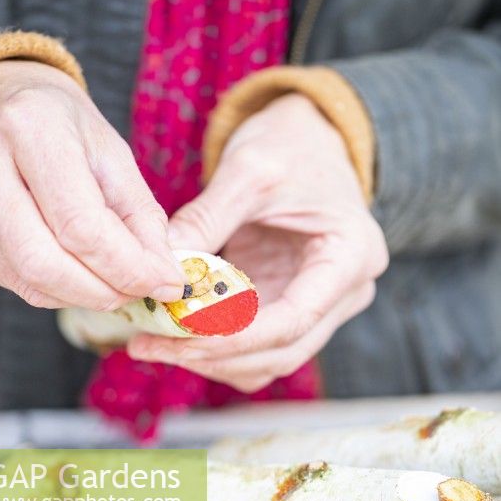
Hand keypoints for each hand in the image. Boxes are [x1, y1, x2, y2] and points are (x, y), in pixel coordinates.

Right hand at [0, 60, 183, 308]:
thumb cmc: (60, 123)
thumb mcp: (111, 153)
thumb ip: (140, 216)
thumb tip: (163, 276)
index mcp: (27, 128)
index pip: (81, 225)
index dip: (129, 267)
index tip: (167, 282)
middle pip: (46, 264)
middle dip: (106, 291)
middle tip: (142, 291)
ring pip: (30, 281)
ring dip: (85, 295)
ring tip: (118, 282)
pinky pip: (15, 282)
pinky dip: (59, 289)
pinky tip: (81, 272)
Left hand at [128, 93, 388, 391]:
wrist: (308, 140)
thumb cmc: (291, 145)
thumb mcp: (249, 169)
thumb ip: (207, 217)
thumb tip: (162, 267)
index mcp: (350, 257)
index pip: (295, 319)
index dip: (236, 336)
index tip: (180, 332)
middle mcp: (345, 292)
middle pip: (282, 351)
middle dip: (214, 355)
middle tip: (150, 345)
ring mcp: (319, 304)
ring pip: (267, 360)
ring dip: (211, 360)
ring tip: (152, 341)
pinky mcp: (289, 305)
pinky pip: (254, 346)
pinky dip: (215, 347)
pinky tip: (173, 331)